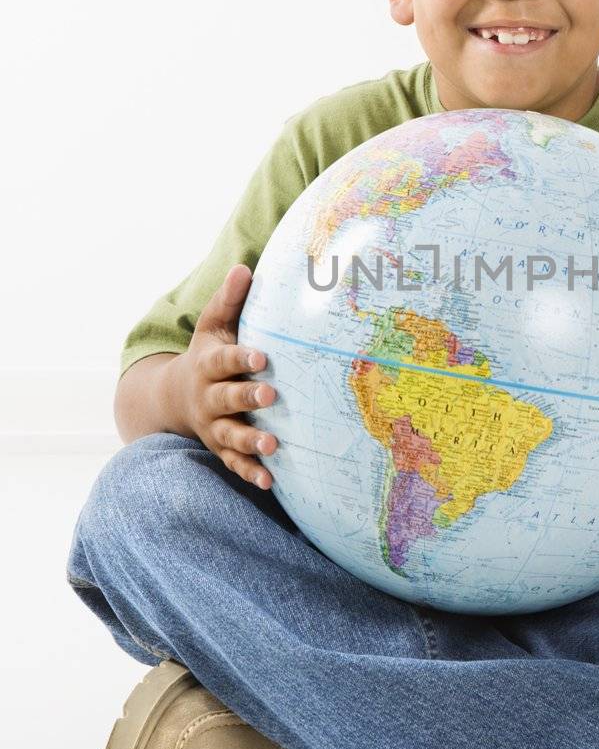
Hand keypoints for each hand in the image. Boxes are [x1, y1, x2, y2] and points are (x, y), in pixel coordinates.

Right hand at [166, 263, 278, 489]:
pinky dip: (249, 473)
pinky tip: (269, 481)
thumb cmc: (207, 355)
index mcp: (208, 365)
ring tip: (271, 445)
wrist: (175, 398)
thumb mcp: (212, 326)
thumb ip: (229, 300)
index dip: (241, 359)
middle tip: (271, 395)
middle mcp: (208, 398)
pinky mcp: (220, 448)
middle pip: (226, 399)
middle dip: (247, 398)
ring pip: (229, 435)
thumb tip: (245, 268)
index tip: (262, 357)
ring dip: (250, 442)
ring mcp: (213, 426)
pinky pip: (233, 464)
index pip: (224, 361)